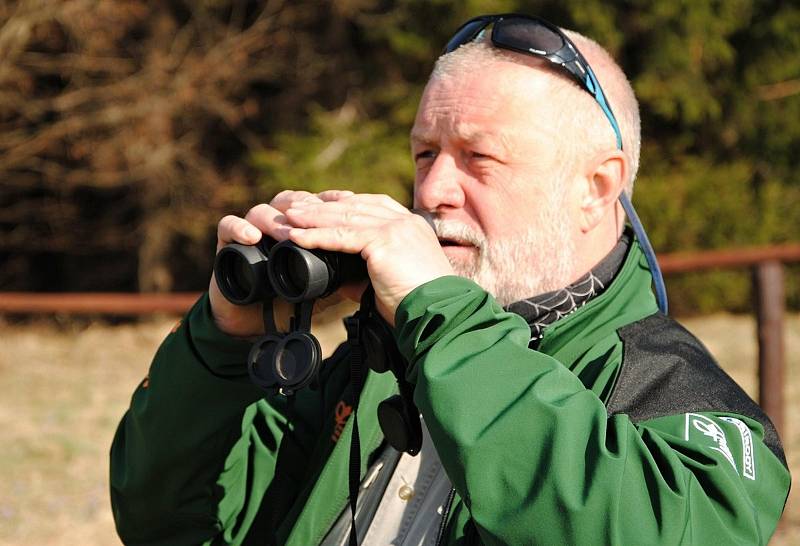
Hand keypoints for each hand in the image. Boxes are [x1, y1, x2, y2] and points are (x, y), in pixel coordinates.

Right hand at [209, 190, 354, 336]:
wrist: (254, 322)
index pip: (314, 203)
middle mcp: (274, 224)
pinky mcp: (226, 243)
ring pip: (261, 211)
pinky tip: (251, 237)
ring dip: (276, 221)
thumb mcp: (322, 287)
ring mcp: (250, 230)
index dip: (330, 200)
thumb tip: (375, 267)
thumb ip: (344, 274)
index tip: (350, 201)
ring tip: (288, 234)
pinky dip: (238, 228)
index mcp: (298, 228)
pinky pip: (228, 226)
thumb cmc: (288, 301)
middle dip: (305, 207)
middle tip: (319, 216)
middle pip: (289, 201)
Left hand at [283, 193, 453, 324]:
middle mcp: (405, 221)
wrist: (438, 312)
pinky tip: (298, 236)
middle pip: (354, 206)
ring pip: (345, 217)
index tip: (320, 202)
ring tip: (289, 218)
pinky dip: (317, 236)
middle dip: (321, 206)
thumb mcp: (391, 280)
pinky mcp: (385, 241)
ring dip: (313, 217)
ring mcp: (396, 228)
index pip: (372, 204)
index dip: (343, 201)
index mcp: (411, 225)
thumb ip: (365, 273)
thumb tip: (336, 278)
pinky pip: (343, 236)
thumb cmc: (418, 303)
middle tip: (294, 207)